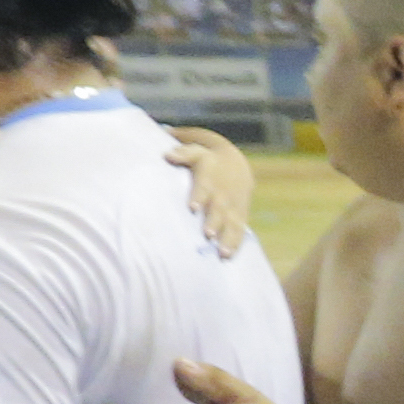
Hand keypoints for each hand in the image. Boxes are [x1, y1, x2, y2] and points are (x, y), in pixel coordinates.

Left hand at [165, 127, 257, 255]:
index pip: (205, 182)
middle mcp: (222, 189)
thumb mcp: (196, 145)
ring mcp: (232, 204)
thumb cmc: (206, 154)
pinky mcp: (239, 215)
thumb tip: (165, 154)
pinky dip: (234, 243)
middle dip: (214, 220)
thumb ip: (182, 149)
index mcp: (210, 170)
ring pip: (230, 221)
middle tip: (207, 233)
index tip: (193, 208)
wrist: (237, 161)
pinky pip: (238, 230)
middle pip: (219, 206)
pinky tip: (226, 258)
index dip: (200, 195)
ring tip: (220, 253)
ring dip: (226, 237)